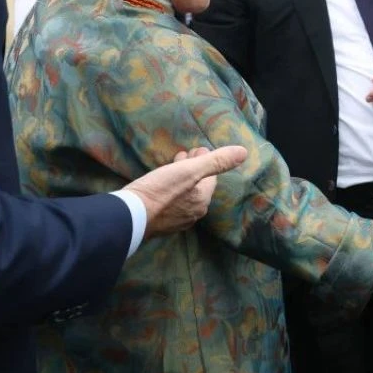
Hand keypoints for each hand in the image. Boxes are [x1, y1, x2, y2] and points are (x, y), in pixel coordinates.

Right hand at [125, 145, 247, 237]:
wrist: (129, 215)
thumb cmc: (160, 190)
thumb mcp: (190, 171)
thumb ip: (216, 162)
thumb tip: (243, 152)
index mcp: (202, 201)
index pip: (210, 177)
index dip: (205, 161)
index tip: (198, 149)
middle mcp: (192, 214)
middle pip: (197, 186)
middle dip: (194, 168)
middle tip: (187, 154)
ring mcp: (175, 220)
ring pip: (184, 194)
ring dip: (182, 177)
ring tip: (174, 164)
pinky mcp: (159, 222)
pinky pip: (170, 201)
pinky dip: (170, 188)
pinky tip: (161, 182)